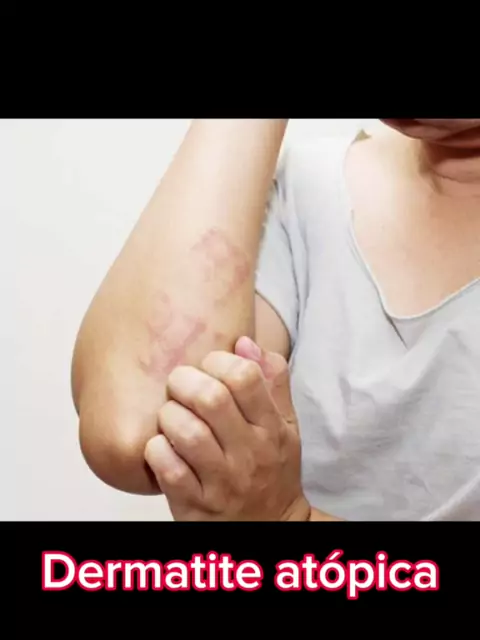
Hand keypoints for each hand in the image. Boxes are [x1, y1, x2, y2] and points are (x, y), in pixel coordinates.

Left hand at [144, 336, 309, 520]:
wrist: (271, 530)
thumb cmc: (274, 472)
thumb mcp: (286, 426)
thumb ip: (272, 383)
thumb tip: (245, 342)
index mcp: (271, 429)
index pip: (245, 377)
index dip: (218, 360)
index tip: (208, 365)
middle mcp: (249, 454)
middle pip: (210, 398)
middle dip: (184, 381)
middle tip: (178, 384)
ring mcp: (222, 482)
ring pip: (186, 432)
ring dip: (169, 416)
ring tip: (170, 416)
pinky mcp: (195, 506)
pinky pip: (167, 469)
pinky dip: (156, 450)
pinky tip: (161, 446)